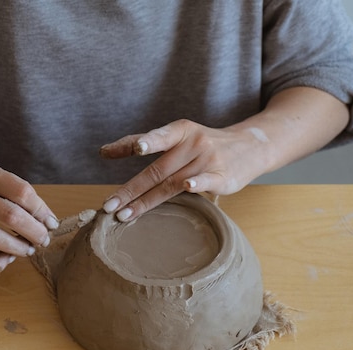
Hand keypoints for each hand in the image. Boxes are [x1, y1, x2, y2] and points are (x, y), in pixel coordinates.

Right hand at [0, 157, 58, 272]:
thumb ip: (15, 191)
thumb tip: (45, 219)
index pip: (22, 193)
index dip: (42, 210)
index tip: (51, 222)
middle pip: (11, 216)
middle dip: (35, 232)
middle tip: (44, 239)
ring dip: (19, 248)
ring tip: (29, 249)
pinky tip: (6, 258)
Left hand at [99, 119, 266, 221]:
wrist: (249, 147)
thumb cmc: (203, 145)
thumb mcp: (177, 136)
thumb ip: (144, 143)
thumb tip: (103, 152)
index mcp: (180, 131)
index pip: (155, 138)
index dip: (136, 144)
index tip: (114, 152)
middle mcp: (193, 143)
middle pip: (156, 170)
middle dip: (129, 190)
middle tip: (108, 205)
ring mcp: (208, 160)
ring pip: (171, 183)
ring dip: (146, 201)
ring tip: (124, 215)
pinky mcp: (222, 176)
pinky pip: (207, 180)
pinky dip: (196, 183)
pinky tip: (187, 185)